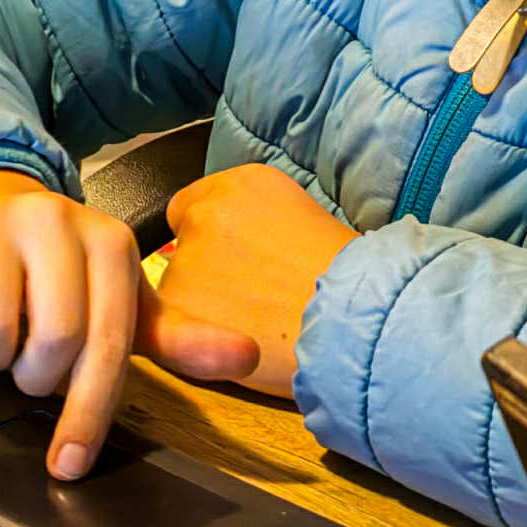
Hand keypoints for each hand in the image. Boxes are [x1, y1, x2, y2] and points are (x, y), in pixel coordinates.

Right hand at [0, 171, 260, 481]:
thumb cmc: (66, 272)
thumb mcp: (123, 302)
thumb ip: (180, 337)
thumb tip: (247, 355)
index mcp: (108, 241)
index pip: (107, 343)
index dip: (87, 411)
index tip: (70, 461)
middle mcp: (53, 218)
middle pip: (51, 341)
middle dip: (37, 377)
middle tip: (32, 364)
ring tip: (3, 335)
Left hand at [140, 162, 357, 399]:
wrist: (349, 319)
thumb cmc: (345, 278)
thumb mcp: (300, 219)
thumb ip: (256, 221)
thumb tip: (242, 245)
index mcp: (241, 183)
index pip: (195, 204)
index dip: (215, 238)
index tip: (236, 261)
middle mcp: (207, 209)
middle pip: (186, 242)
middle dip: (208, 267)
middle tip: (250, 296)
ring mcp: (187, 254)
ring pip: (181, 284)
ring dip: (203, 301)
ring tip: (252, 323)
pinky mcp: (178, 302)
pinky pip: (177, 322)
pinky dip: (199, 335)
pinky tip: (238, 343)